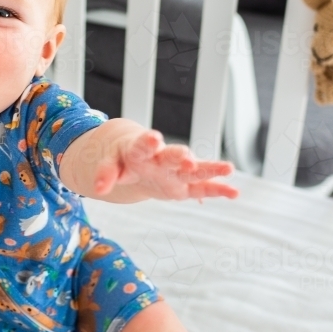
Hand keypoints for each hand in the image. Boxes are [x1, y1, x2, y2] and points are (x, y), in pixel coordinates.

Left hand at [93, 130, 238, 200]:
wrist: (134, 155)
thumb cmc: (121, 158)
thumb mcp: (109, 163)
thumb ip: (105, 173)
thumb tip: (98, 188)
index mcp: (140, 149)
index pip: (143, 145)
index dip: (147, 142)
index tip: (153, 138)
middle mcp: (162, 158)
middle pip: (171, 155)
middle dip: (178, 156)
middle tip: (186, 156)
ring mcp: (176, 171)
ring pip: (194, 169)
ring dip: (210, 168)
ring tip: (229, 168)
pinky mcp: (184, 184)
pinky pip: (202, 188)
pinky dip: (217, 190)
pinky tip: (234, 193)